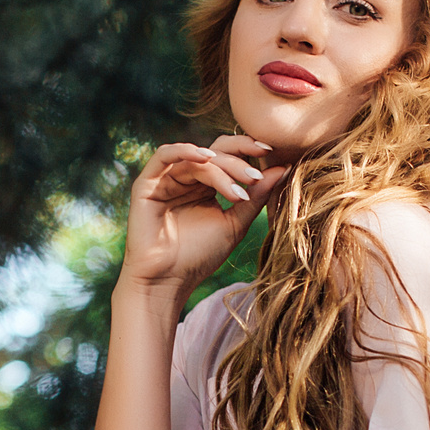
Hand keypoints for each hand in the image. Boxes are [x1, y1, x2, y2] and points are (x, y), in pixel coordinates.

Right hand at [117, 133, 287, 297]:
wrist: (167, 281)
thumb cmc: (199, 256)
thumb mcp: (235, 224)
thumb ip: (255, 197)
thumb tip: (283, 169)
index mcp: (205, 185)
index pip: (227, 155)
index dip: (247, 149)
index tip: (270, 151)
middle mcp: (185, 178)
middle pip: (214, 153)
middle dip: (237, 162)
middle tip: (254, 178)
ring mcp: (165, 179)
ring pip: (196, 158)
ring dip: (220, 167)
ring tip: (238, 184)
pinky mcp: (146, 183)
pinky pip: (163, 156)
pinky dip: (184, 151)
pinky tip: (205, 158)